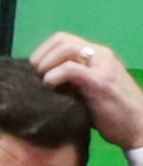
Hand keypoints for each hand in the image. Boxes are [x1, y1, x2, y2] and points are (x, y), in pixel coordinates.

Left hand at [33, 31, 142, 155]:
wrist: (139, 125)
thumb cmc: (113, 113)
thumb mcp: (87, 92)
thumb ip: (71, 82)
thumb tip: (41, 82)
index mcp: (97, 56)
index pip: (64, 40)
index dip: (43, 52)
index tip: (33, 70)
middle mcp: (100, 55)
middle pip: (62, 39)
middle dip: (41, 56)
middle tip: (32, 75)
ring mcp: (102, 66)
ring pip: (66, 48)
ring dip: (46, 63)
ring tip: (41, 80)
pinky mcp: (100, 81)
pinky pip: (70, 69)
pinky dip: (53, 75)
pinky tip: (49, 86)